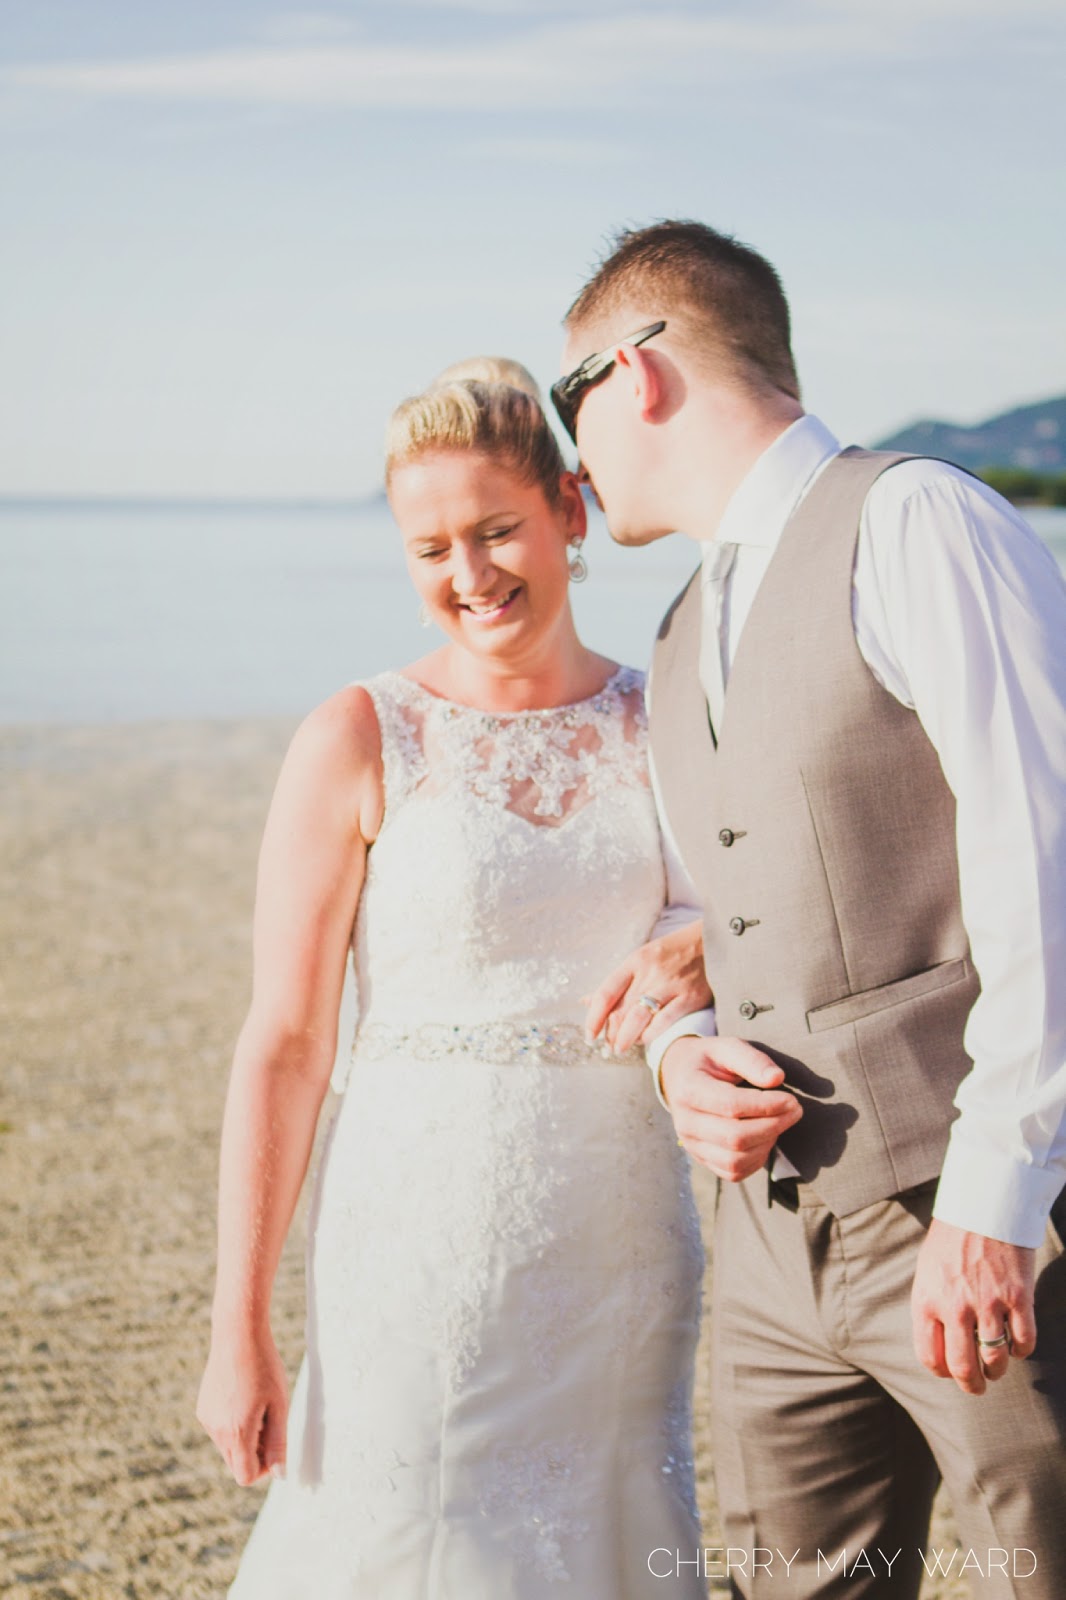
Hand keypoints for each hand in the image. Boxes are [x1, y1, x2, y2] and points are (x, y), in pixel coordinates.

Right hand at [197, 1328, 288, 1485]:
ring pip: (228, 1447)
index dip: (264, 1469)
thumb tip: (279, 1475)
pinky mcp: (203, 1408)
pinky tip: (244, 1396)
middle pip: (236, 1464)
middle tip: (271, 1424)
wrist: (237, 1334)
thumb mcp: (279, 1405)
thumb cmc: (264, 1366)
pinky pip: (219, 1430)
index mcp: (237, 1432)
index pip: (245, 1476)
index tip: (276, 1446)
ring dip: (244, 1438)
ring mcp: (207, 1419)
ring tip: (259, 1405)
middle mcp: (216, 1430)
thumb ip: (279, 1443)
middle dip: (255, 1453)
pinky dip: (233, 1424)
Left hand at [583, 922, 711, 1053]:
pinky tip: (645, 1040)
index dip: (593, 1017)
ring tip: (621, 1048)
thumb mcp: (641, 958)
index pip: (605, 992)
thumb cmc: (673, 953)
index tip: (590, 1035)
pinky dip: (650, 1035)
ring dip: (626, 1038)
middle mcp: (649, 972)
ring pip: (638, 1018)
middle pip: (621, 1009)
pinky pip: (664, 1022)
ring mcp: (670, 984)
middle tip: (609, 1046)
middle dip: (611, 1033)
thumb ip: (617, 982)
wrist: (712, 942)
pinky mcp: (689, 997)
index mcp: (635, 961)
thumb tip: (586, 1001)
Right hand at [663, 1034, 802, 1180]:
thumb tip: (777, 1078)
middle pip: (735, 1137)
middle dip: (773, 1126)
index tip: (791, 1099)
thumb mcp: (727, 1047)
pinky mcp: (702, 1159)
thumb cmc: (709, 1061)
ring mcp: (691, 1145)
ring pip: (735, 1161)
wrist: (681, 1077)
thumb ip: (752, 1059)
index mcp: (689, 1090)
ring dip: (767, 1144)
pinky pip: (734, 1172)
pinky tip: (766, 1137)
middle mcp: (685, 1123)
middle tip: (795, 1110)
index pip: (731, 1105)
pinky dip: (757, 1159)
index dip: (766, 1105)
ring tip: (779, 1122)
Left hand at [911, 1218, 1036, 1395]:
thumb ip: (932, 1306)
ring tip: (997, 1368)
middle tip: (978, 1387)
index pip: (930, 1356)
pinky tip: (1017, 1345)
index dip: (942, 1372)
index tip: (951, 1372)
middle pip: (963, 1368)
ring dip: (997, 1371)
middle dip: (972, 1386)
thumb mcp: (928, 1271)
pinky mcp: (1017, 1297)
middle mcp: (955, 1306)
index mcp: (927, 1300)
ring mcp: (988, 1303)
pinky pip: (1023, 1341)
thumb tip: (940, 1342)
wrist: (981, 1205)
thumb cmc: (952, 1239)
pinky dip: (1021, 1351)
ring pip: (995, 1360)